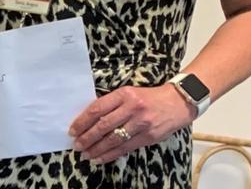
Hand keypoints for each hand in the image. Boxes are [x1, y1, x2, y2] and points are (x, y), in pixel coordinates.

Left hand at [69, 85, 196, 163]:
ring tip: (86, 154)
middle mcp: (131, 108)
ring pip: (113, 139)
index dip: (82, 121)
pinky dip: (111, 154)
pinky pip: (125, 148)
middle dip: (87, 137)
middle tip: (76, 145)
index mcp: (123, 95)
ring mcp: (141, 123)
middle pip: (103, 125)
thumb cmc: (148, 97)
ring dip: (97, 149)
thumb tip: (89, 119)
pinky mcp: (148, 137)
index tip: (72, 130)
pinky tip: (100, 158)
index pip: (97, 109)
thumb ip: (111, 104)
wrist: (178, 102)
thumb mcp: (128, 93)